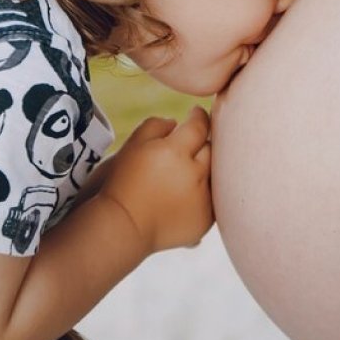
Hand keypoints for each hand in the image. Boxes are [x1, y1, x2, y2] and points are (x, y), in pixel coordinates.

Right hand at [100, 106, 212, 252]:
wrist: (123, 226)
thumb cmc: (122, 182)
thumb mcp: (132, 145)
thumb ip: (156, 125)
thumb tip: (176, 123)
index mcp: (175, 152)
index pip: (199, 125)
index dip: (198, 116)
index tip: (195, 114)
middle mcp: (194, 175)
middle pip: (212, 149)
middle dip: (202, 144)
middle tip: (189, 146)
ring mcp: (202, 199)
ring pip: (217, 174)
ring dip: (205, 169)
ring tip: (186, 172)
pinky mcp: (205, 219)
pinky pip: (214, 198)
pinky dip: (204, 193)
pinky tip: (186, 194)